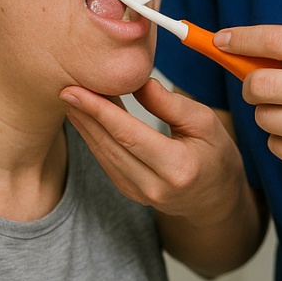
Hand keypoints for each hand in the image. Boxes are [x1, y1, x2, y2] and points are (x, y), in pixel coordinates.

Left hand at [61, 78, 246, 226]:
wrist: (217, 198)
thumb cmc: (216, 154)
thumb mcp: (205, 122)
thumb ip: (170, 104)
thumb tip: (137, 82)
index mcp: (178, 167)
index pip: (129, 134)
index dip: (99, 110)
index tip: (76, 90)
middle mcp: (155, 186)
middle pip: (110, 145)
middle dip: (85, 115)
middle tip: (65, 88)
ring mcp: (140, 195)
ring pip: (104, 155)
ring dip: (85, 126)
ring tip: (72, 99)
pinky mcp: (130, 193)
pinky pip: (107, 163)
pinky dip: (95, 139)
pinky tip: (87, 119)